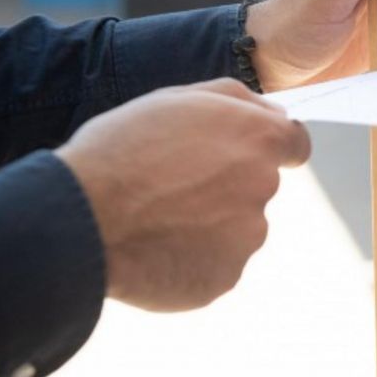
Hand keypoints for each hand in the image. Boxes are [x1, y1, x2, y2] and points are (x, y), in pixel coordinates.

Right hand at [56, 79, 310, 311]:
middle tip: (173, 186)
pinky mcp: (226, 277)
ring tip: (157, 219)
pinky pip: (216, 264)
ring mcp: (247, 238)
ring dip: (209, 224)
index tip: (245, 154)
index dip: (270, 148)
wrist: (81, 220)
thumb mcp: (177, 99)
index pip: (295, 144)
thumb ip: (238, 101)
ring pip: (237, 228)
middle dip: (226, 186)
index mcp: (258, 140)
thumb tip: (276, 114)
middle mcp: (264, 188)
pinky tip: (157, 248)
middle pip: (258, 187)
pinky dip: (194, 258)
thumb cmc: (122, 150)